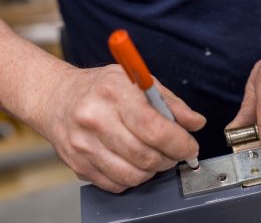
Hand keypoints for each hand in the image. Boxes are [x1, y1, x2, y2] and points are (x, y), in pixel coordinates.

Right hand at [41, 64, 205, 192]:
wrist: (57, 98)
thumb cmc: (102, 88)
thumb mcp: (139, 82)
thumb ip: (171, 103)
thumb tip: (196, 123)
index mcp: (115, 93)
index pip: (154, 128)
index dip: (180, 143)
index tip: (190, 147)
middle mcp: (96, 119)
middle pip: (146, 156)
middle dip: (171, 159)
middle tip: (175, 152)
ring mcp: (84, 145)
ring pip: (133, 176)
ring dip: (153, 170)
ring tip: (155, 156)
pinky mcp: (78, 165)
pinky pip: (116, 184)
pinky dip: (133, 177)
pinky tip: (133, 161)